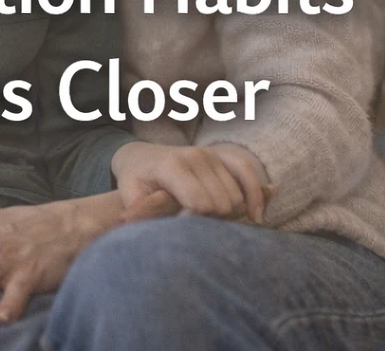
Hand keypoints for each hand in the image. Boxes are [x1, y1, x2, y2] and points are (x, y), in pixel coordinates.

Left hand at [110, 141, 266, 222]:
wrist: (140, 156)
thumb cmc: (135, 180)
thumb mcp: (129, 194)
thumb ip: (139, 211)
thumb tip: (134, 225)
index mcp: (172, 166)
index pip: (201, 203)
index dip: (196, 223)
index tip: (183, 229)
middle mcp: (196, 157)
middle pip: (222, 204)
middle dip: (211, 221)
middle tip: (194, 226)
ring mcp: (211, 155)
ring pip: (236, 198)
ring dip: (228, 214)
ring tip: (207, 219)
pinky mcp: (222, 156)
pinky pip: (248, 174)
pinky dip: (255, 195)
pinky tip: (254, 216)